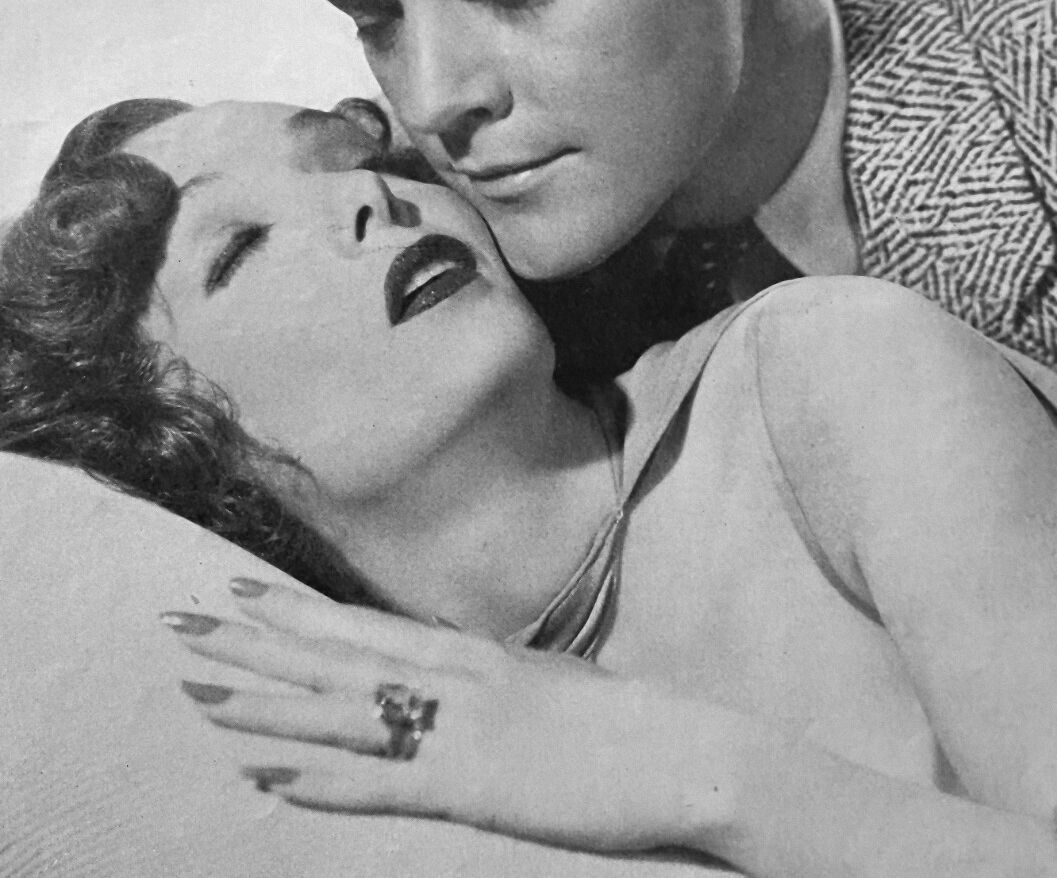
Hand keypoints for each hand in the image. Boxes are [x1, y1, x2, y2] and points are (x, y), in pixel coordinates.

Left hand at [161, 579, 711, 852]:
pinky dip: (315, 779)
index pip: (364, 626)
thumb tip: (453, 675)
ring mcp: (457, 728)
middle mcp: (452, 677)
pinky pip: (377, 784)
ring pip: (338, 712)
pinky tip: (263, 774)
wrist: (681, 750)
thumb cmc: (623, 723)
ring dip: (263, 705)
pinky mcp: (471, 786)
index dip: (295, 611)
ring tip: (198, 692)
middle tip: (184, 625)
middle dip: (254, 643)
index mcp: (470, 653)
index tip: (239, 591)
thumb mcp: (545, 682)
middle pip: (334, 657)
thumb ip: (490, 677)